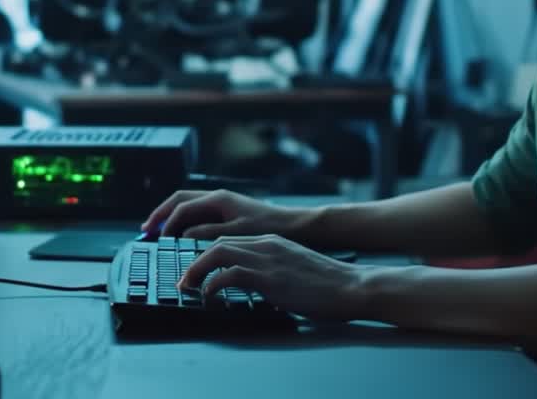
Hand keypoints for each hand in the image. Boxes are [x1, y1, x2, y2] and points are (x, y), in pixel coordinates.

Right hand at [142, 189, 307, 240]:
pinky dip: (185, 221)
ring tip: (160, 231)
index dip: (165, 223)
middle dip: (161, 213)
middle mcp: (218, 198)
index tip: (154, 237)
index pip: (181, 208)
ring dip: (172, 216)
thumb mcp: (235, 233)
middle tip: (147, 229)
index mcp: (218, 200)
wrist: (295, 226)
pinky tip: (184, 234)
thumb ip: (207, 233)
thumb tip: (182, 234)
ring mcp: (223, 204)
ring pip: (188, 205)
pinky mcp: (229, 212)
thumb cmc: (269, 228)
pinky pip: (199, 212)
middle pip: (180, 200)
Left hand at [178, 235, 365, 321]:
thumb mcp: (295, 270)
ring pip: (217, 252)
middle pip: (216, 242)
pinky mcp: (269, 277)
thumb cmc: (328, 284)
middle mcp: (266, 244)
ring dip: (197, 270)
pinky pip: (229, 275)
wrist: (352, 286)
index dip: (206, 253)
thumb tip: (257, 287)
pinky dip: (213, 284)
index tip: (194, 268)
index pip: (229, 239)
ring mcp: (267, 259)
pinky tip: (210, 297)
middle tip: (184, 279)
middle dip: (194, 260)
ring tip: (188, 287)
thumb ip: (273, 271)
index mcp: (272, 242)